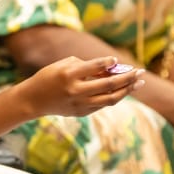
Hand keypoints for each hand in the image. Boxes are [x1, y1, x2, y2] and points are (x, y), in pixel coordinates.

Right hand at [20, 56, 140, 117]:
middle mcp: (76, 90)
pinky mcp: (82, 112)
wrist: (34, 100)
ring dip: (127, 90)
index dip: (108, 62)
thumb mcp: (63, 65)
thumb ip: (86, 66)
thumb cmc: (50, 77)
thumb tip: (110, 69)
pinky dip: (114, 96)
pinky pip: (103, 104)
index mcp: (69, 75)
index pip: (95, 67)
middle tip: (140, 72)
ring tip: (138, 83)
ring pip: (111, 99)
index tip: (117, 60)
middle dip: (128, 77)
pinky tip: (122, 89)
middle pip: (109, 85)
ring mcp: (80, 104)